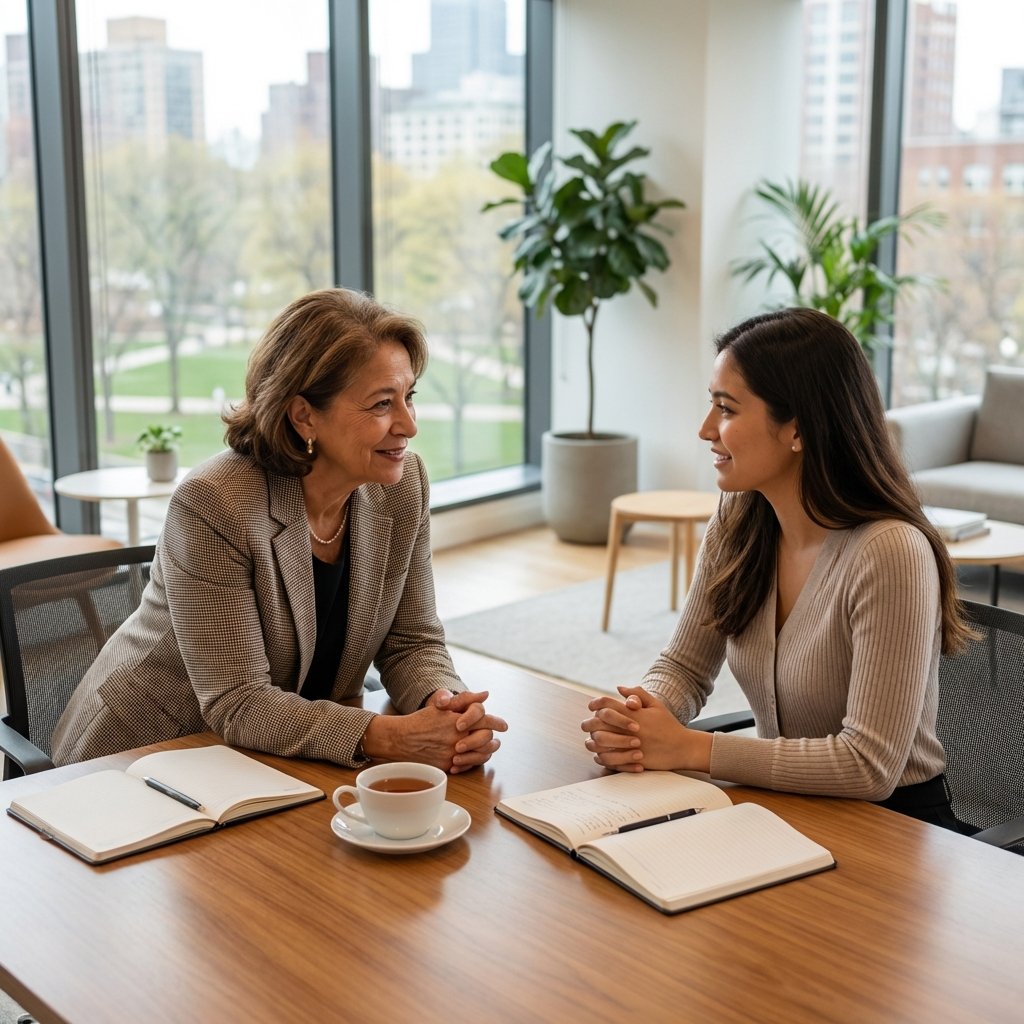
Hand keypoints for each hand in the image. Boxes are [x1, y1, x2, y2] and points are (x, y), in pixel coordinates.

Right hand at [362, 689, 506, 773]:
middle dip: (491, 737)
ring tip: (488, 747)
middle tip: (495, 736)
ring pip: (480, 755)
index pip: (485, 721)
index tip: (503, 725)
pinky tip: (473, 756)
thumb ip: (465, 699)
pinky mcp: (447, 766)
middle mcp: (457, 739)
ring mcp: (453, 754)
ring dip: (486, 750)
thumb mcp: (441, 705)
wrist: (401, 740)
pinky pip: (468, 765)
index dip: (497, 722)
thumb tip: (485, 694)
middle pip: (486, 739)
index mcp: (458, 721)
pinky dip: (473, 761)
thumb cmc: (421, 721)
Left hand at [581, 686, 711, 773]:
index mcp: (632, 713)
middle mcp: (628, 728)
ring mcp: (628, 745)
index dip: (595, 703)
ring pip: (598, 742)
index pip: (605, 704)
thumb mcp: (656, 704)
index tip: (592, 707)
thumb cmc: (668, 725)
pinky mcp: (630, 760)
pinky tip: (601, 753)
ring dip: (592, 741)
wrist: (682, 747)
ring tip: (593, 740)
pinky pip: (607, 759)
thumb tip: (619, 688)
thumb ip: (637, 694)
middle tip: (587, 724)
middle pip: (597, 723)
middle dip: (589, 723)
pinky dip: (601, 756)